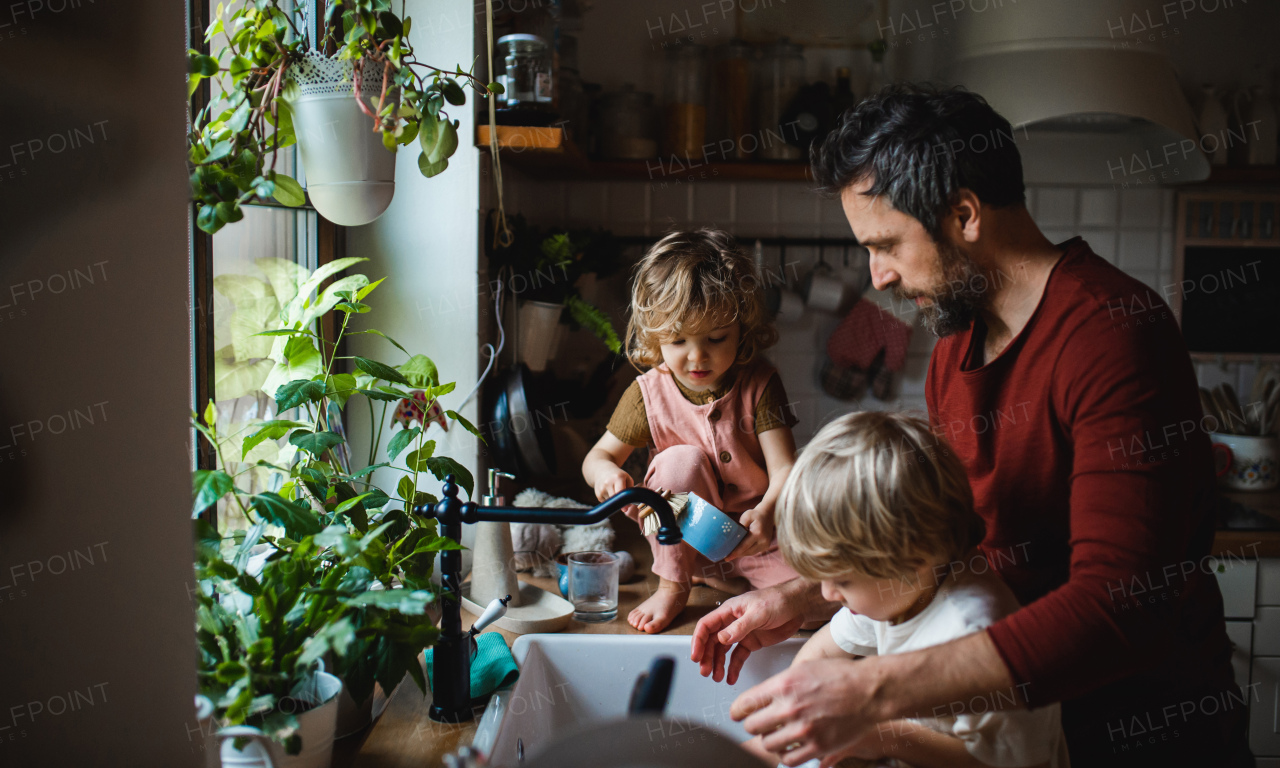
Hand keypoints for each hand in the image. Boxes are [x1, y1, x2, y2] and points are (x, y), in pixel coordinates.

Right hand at [592, 467, 632, 502]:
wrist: (601, 471)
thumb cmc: (617, 475)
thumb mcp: (627, 478)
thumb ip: (631, 489)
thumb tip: (628, 505)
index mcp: (617, 477)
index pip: (621, 492)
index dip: (623, 502)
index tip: (625, 509)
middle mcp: (608, 483)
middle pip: (616, 499)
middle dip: (620, 504)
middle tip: (624, 505)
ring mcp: (602, 489)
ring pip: (612, 503)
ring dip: (615, 501)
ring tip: (615, 492)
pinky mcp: (598, 495)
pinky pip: (607, 503)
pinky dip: (610, 501)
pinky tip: (609, 493)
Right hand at [690, 581, 806, 683]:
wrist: (798, 605)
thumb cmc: (778, 600)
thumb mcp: (758, 612)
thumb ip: (740, 626)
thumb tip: (722, 638)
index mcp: (729, 610)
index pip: (706, 626)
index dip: (698, 641)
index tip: (696, 656)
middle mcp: (732, 622)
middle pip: (712, 641)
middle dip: (707, 657)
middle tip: (706, 671)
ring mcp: (742, 633)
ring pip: (723, 651)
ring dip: (718, 664)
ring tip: (717, 677)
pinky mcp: (752, 642)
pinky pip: (738, 656)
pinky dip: (733, 667)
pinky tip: (731, 677)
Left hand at [726, 504, 774, 560]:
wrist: (768, 514)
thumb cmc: (755, 514)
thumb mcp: (746, 516)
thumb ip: (740, 526)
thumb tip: (732, 538)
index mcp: (758, 533)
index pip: (744, 546)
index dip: (735, 553)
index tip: (727, 558)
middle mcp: (763, 541)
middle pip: (747, 551)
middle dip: (736, 554)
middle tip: (726, 557)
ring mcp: (766, 544)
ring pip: (750, 553)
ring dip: (741, 554)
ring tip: (731, 554)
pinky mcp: (766, 546)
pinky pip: (754, 551)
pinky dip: (746, 551)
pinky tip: (740, 550)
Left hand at [731, 657, 881, 766]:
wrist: (869, 690)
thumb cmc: (840, 676)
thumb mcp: (803, 668)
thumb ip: (780, 684)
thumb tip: (761, 697)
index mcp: (784, 685)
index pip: (744, 704)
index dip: (737, 711)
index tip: (736, 714)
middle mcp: (790, 707)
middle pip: (752, 726)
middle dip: (753, 725)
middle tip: (758, 723)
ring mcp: (803, 730)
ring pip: (767, 744)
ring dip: (769, 740)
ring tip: (777, 734)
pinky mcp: (817, 746)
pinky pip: (788, 759)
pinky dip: (786, 755)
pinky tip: (791, 747)